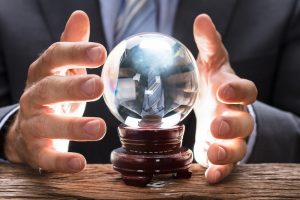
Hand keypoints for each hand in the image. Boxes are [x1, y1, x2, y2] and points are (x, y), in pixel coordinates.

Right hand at [4, 11, 106, 172]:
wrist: (29, 128)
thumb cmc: (54, 95)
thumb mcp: (62, 70)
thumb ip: (72, 47)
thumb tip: (80, 16)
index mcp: (44, 73)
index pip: (55, 57)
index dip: (76, 53)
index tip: (100, 51)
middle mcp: (35, 96)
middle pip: (49, 89)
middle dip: (72, 87)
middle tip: (98, 86)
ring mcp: (33, 124)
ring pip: (47, 123)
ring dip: (72, 126)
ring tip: (98, 128)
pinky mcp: (36, 150)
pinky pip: (46, 156)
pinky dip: (61, 160)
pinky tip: (79, 163)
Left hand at [192, 15, 256, 183]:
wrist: (212, 105)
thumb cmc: (212, 82)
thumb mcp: (210, 61)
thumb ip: (208, 43)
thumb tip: (202, 19)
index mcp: (234, 92)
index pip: (246, 90)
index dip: (238, 90)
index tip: (223, 90)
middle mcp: (236, 115)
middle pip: (244, 122)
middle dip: (232, 125)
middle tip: (216, 126)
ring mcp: (231, 136)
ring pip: (238, 147)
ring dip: (226, 152)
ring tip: (212, 154)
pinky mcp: (221, 151)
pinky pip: (225, 164)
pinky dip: (219, 170)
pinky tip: (208, 176)